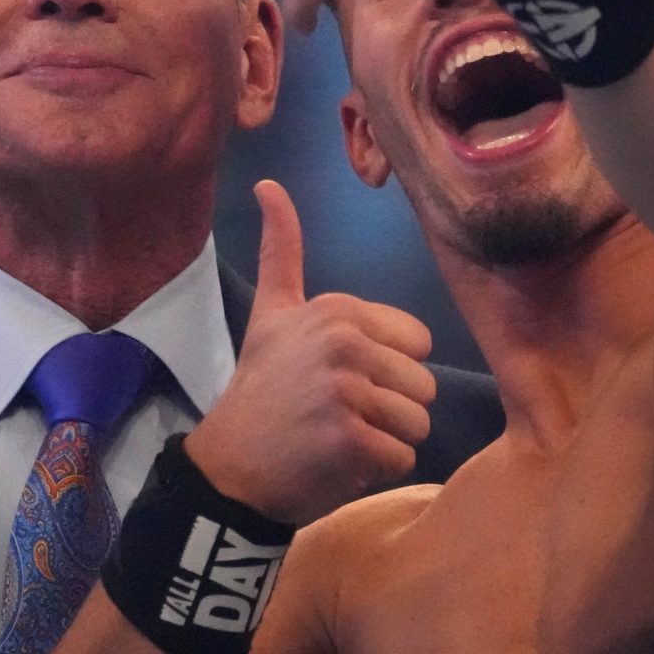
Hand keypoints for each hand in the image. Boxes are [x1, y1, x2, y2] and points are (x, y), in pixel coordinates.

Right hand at [185, 180, 436, 524]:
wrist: (230, 464)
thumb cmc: (261, 389)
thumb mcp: (270, 312)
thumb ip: (281, 250)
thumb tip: (268, 183)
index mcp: (339, 309)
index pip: (418, 343)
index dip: (388, 369)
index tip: (340, 379)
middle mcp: (346, 341)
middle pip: (424, 385)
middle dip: (390, 409)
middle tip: (338, 414)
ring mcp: (348, 390)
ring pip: (417, 423)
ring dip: (387, 441)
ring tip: (340, 438)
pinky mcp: (351, 439)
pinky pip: (402, 457)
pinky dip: (376, 470)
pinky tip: (338, 461)